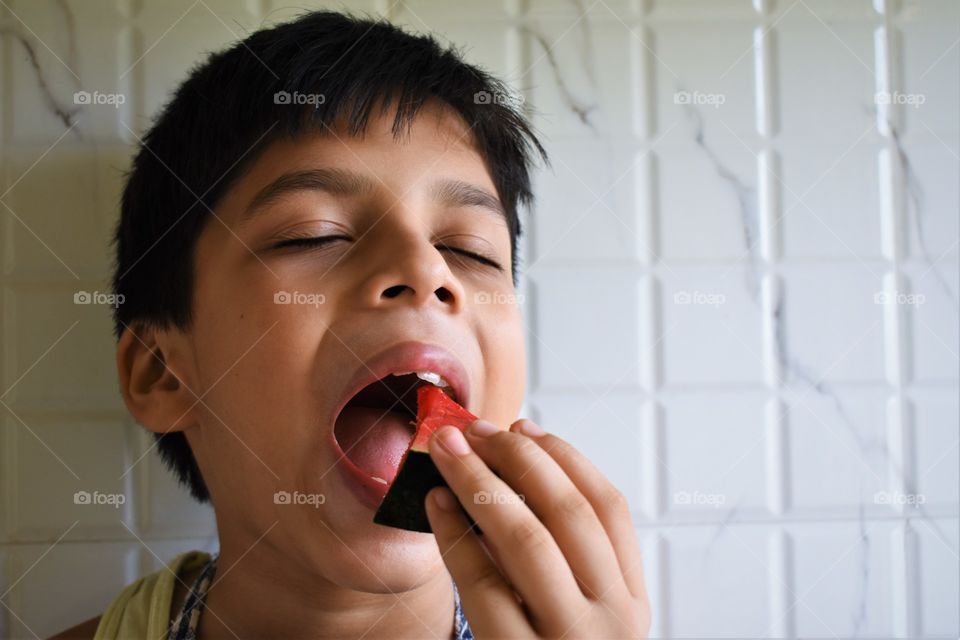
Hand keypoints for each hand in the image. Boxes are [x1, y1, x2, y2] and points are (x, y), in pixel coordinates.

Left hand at [424, 418, 650, 638]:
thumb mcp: (583, 616)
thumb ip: (565, 558)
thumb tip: (505, 468)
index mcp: (633, 600)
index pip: (610, 508)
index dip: (565, 457)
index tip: (523, 426)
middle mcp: (613, 619)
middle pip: (568, 512)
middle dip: (516, 458)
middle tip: (474, 429)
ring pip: (527, 540)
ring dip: (482, 485)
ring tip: (448, 454)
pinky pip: (482, 586)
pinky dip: (456, 537)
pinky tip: (437, 508)